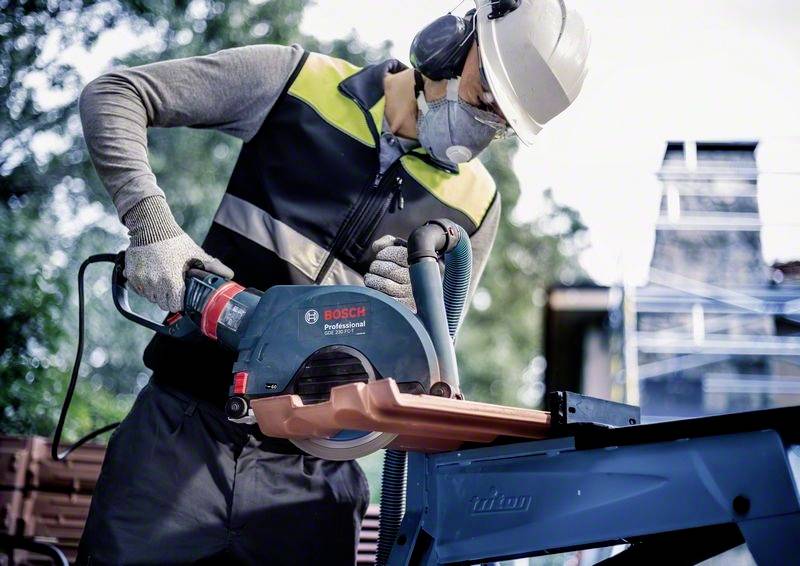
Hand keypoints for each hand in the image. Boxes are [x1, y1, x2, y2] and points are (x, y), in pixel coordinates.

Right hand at [122, 196, 232, 311]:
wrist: (151, 226)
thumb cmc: (175, 240)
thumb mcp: (195, 253)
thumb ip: (213, 266)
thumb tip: (229, 275)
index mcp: (172, 282)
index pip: (175, 306)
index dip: (179, 302)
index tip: (181, 295)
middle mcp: (155, 284)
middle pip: (162, 303)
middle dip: (168, 298)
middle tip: (172, 285)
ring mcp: (141, 280)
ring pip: (149, 297)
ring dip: (155, 292)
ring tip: (162, 277)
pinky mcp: (131, 275)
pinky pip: (138, 288)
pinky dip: (143, 285)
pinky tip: (151, 273)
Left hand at [364, 235, 415, 311]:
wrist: (417, 293)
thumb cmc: (403, 267)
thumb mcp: (400, 250)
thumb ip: (389, 243)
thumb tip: (376, 247)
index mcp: (420, 262)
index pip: (398, 254)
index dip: (384, 253)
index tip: (381, 255)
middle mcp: (418, 279)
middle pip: (389, 270)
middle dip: (376, 266)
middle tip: (376, 267)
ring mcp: (411, 295)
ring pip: (385, 285)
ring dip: (373, 279)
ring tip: (372, 277)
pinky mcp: (404, 307)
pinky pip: (384, 299)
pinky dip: (374, 291)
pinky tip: (375, 288)